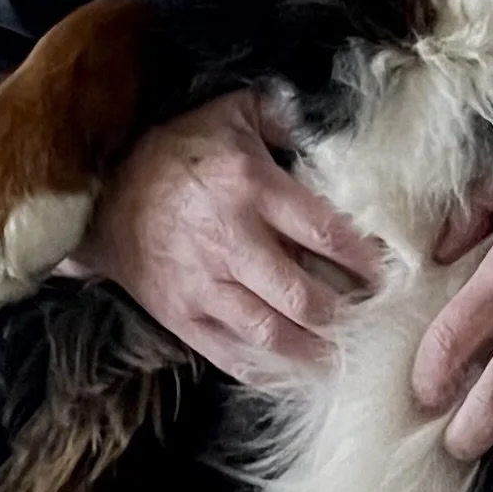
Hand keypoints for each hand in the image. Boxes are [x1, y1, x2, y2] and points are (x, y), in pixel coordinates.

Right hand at [61, 90, 382, 385]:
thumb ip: (282, 119)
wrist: (99, 195)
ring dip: (317, 354)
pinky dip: (271, 373)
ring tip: (350, 359)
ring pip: (273, 336)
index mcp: (249, 189)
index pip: (323, 232)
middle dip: (348, 316)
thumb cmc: (173, 152)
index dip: (364, 260)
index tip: (393, 274)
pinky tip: (301, 376)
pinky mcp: (182, 317)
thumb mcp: (227, 115)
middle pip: (303, 297)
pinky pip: (233, 357)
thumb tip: (332, 129)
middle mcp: (229, 242)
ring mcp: (204, 286)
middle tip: (379, 324)